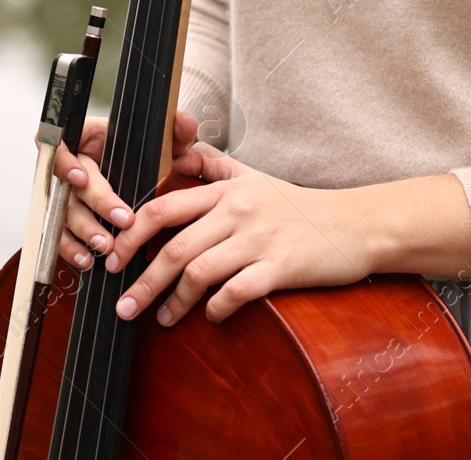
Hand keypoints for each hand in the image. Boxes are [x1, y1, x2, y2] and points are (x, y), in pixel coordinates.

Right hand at [51, 110, 200, 270]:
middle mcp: (70, 168)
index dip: (64, 161)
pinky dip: (71, 249)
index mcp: (85, 140)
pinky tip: (87, 259)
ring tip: (106, 245)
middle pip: (67, 184)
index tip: (82, 177)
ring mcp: (66, 197)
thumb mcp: (164, 145)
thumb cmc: (149, 161)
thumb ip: (174, 132)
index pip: (59, 144)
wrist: (148, 184)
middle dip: (95, 203)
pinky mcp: (67, 222)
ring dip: (84, 230)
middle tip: (122, 218)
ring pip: (63, 213)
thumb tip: (183, 120)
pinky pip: (60, 236)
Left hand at [106, 144, 372, 324]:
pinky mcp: (283, 267)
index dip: (131, 235)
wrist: (357, 224)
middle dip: (142, 279)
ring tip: (163, 319)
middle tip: (123, 304)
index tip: (113, 258)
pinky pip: (238, 292)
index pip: (163, 208)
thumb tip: (175, 152)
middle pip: (174, 247)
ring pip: (200, 272)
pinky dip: (217, 308)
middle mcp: (238, 212)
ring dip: (175, 301)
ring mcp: (260, 240)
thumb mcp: (252, 176)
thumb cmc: (298, 205)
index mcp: (225, 191)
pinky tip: (210, 317)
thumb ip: (211, 165)